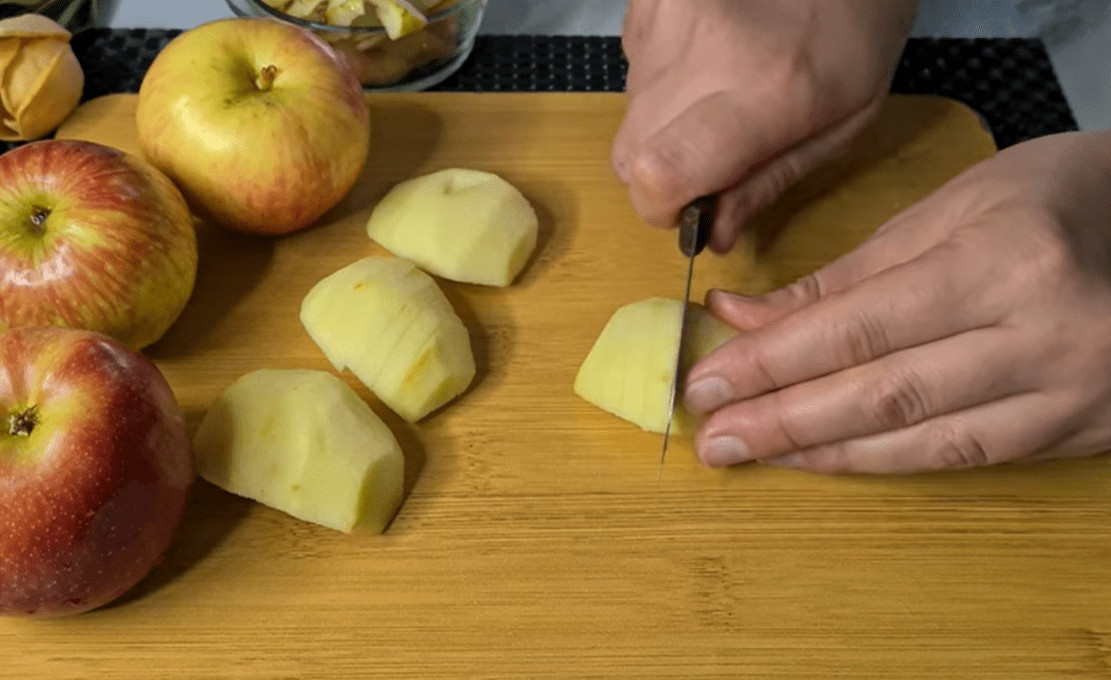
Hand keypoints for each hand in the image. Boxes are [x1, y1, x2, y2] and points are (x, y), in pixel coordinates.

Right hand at [614, 0, 917, 251]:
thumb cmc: (859, 34)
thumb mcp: (841, 123)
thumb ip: (769, 182)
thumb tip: (712, 235)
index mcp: (767, 89)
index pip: (660, 173)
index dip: (661, 208)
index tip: (687, 210)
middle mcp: (706, 47)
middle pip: (629, 153)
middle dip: (660, 171)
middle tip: (710, 154)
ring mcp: (671, 10)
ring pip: (629, 110)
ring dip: (665, 119)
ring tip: (722, 85)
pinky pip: (631, 64)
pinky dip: (661, 75)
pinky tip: (708, 54)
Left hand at [684, 130, 1110, 472]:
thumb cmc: (1058, 199)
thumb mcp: (951, 210)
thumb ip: (845, 275)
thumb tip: (741, 315)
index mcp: (1004, 260)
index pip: (860, 326)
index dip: (773, 361)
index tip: (707, 382)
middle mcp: (1041, 334)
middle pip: (884, 391)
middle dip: (784, 419)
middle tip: (712, 437)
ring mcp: (1067, 392)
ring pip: (923, 438)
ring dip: (825, 452)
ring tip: (752, 456)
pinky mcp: (1077, 430)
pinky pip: (965, 455)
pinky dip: (886, 461)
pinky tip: (827, 460)